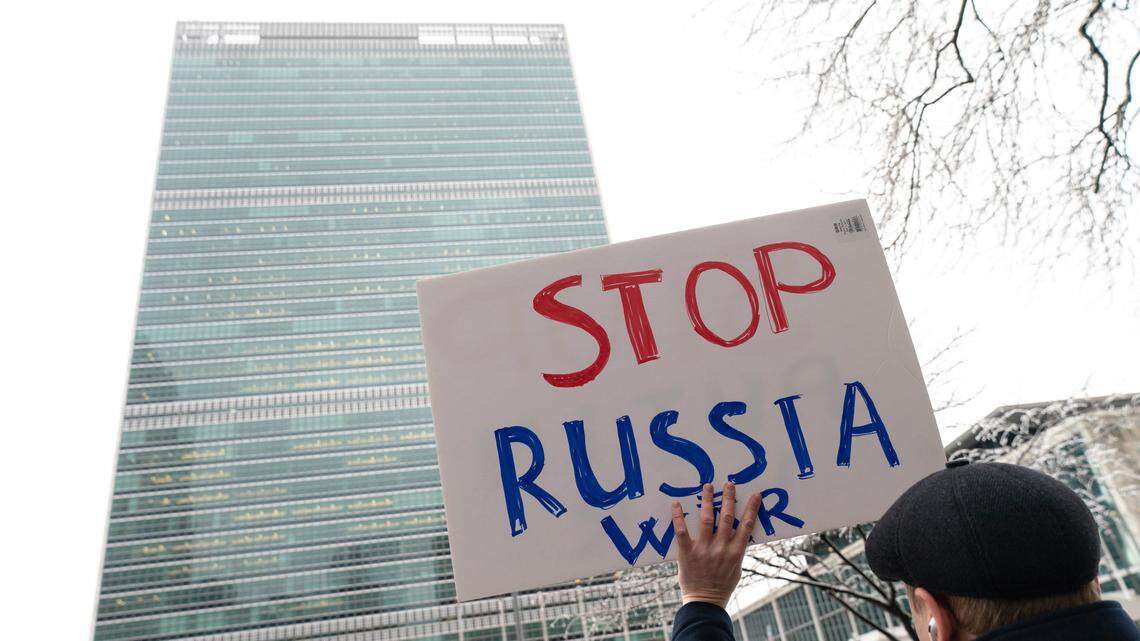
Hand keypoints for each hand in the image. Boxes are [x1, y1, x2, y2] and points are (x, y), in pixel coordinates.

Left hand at [671, 482, 761, 608]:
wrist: (705, 602)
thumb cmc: (722, 586)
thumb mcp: (737, 569)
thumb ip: (737, 551)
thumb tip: (741, 534)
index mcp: (735, 553)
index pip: (746, 526)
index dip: (751, 509)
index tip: (755, 495)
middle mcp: (721, 548)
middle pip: (726, 518)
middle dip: (729, 498)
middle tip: (729, 484)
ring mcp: (704, 549)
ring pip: (706, 519)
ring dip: (708, 501)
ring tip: (707, 486)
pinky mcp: (687, 552)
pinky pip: (682, 531)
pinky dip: (679, 517)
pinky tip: (677, 504)